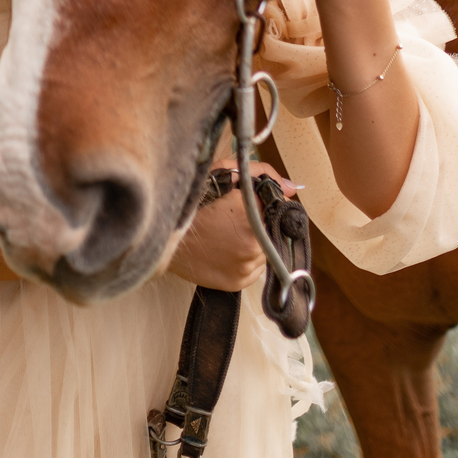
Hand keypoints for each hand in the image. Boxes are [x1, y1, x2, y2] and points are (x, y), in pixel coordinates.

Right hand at [166, 160, 295, 289]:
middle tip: (234, 217)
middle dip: (260, 222)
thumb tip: (293, 188)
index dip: (266, 201)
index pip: (277, 206)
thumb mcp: (223, 173)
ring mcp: (247, 268)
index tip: (252, 201)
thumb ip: (262, 174)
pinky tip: (226, 248)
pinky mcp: (239, 283)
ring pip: (265, 250)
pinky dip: (245, 257)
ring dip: (254, 241)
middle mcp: (254, 247)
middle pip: (272, 230)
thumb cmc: (191, 203)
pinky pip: (254, 268)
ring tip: (228, 233)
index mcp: (251, 217)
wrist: (165, 238)